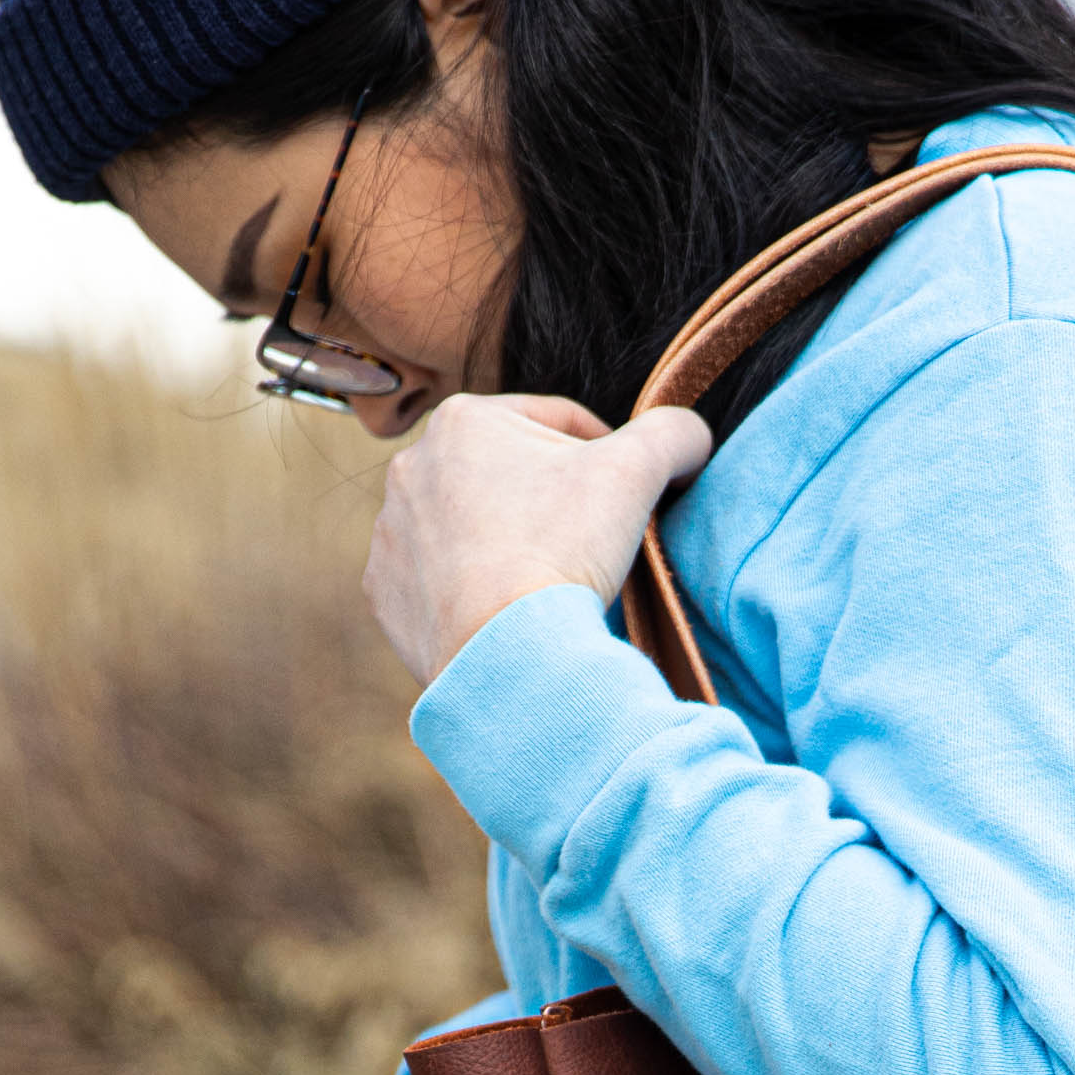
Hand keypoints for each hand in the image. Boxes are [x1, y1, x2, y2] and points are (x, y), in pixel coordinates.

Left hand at [363, 392, 711, 685]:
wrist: (506, 654)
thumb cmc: (563, 550)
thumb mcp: (639, 470)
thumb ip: (672, 432)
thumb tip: (690, 434)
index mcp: (463, 419)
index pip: (558, 422)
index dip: (607, 452)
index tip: (631, 494)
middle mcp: (412, 467)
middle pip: (509, 473)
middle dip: (552, 498)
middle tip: (592, 540)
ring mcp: (390, 532)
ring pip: (471, 525)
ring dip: (509, 541)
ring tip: (548, 578)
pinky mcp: (384, 592)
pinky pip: (438, 579)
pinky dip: (471, 589)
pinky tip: (506, 609)